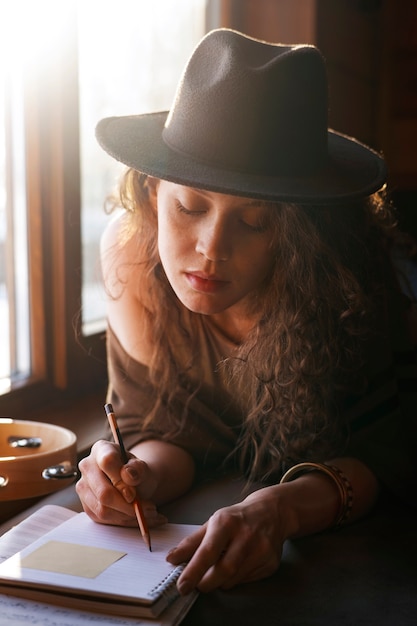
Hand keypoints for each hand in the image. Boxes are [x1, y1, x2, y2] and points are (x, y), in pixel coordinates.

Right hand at [76, 440, 166, 527]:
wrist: (134, 482)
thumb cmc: (137, 472)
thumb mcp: (143, 467)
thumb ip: (138, 469)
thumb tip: (128, 475)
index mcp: (101, 449)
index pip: (107, 462)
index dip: (122, 481)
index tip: (135, 494)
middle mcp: (87, 466)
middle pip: (104, 493)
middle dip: (128, 506)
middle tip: (149, 509)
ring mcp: (84, 487)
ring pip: (103, 510)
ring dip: (128, 516)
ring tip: (146, 513)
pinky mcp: (86, 505)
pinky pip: (103, 520)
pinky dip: (123, 521)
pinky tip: (136, 518)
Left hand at [166, 486, 287, 592]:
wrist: (272, 512)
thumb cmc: (237, 518)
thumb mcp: (212, 523)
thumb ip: (191, 542)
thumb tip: (171, 559)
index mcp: (227, 522)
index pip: (208, 552)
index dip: (193, 571)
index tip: (182, 585)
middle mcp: (246, 535)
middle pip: (223, 570)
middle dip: (206, 583)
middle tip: (198, 584)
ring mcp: (261, 550)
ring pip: (234, 579)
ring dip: (220, 581)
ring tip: (219, 568)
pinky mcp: (270, 563)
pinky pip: (246, 581)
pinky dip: (235, 579)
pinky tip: (237, 565)